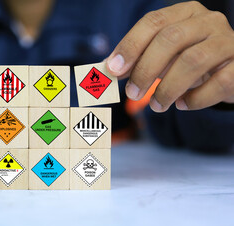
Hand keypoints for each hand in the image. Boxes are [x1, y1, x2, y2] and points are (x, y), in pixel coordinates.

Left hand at [106, 1, 233, 111]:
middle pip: (171, 39)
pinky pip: (217, 83)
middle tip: (132, 93)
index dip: (130, 45)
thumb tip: (110, 70)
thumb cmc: (189, 61)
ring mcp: (228, 42)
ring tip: (156, 106)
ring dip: (167, 88)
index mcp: (185, 13)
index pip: (153, 22)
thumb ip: (140, 60)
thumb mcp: (164, 56)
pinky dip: (195, 99)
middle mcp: (208, 21)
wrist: (230, 70)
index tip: (113, 68)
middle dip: (145, 69)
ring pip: (193, 61)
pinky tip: (182, 105)